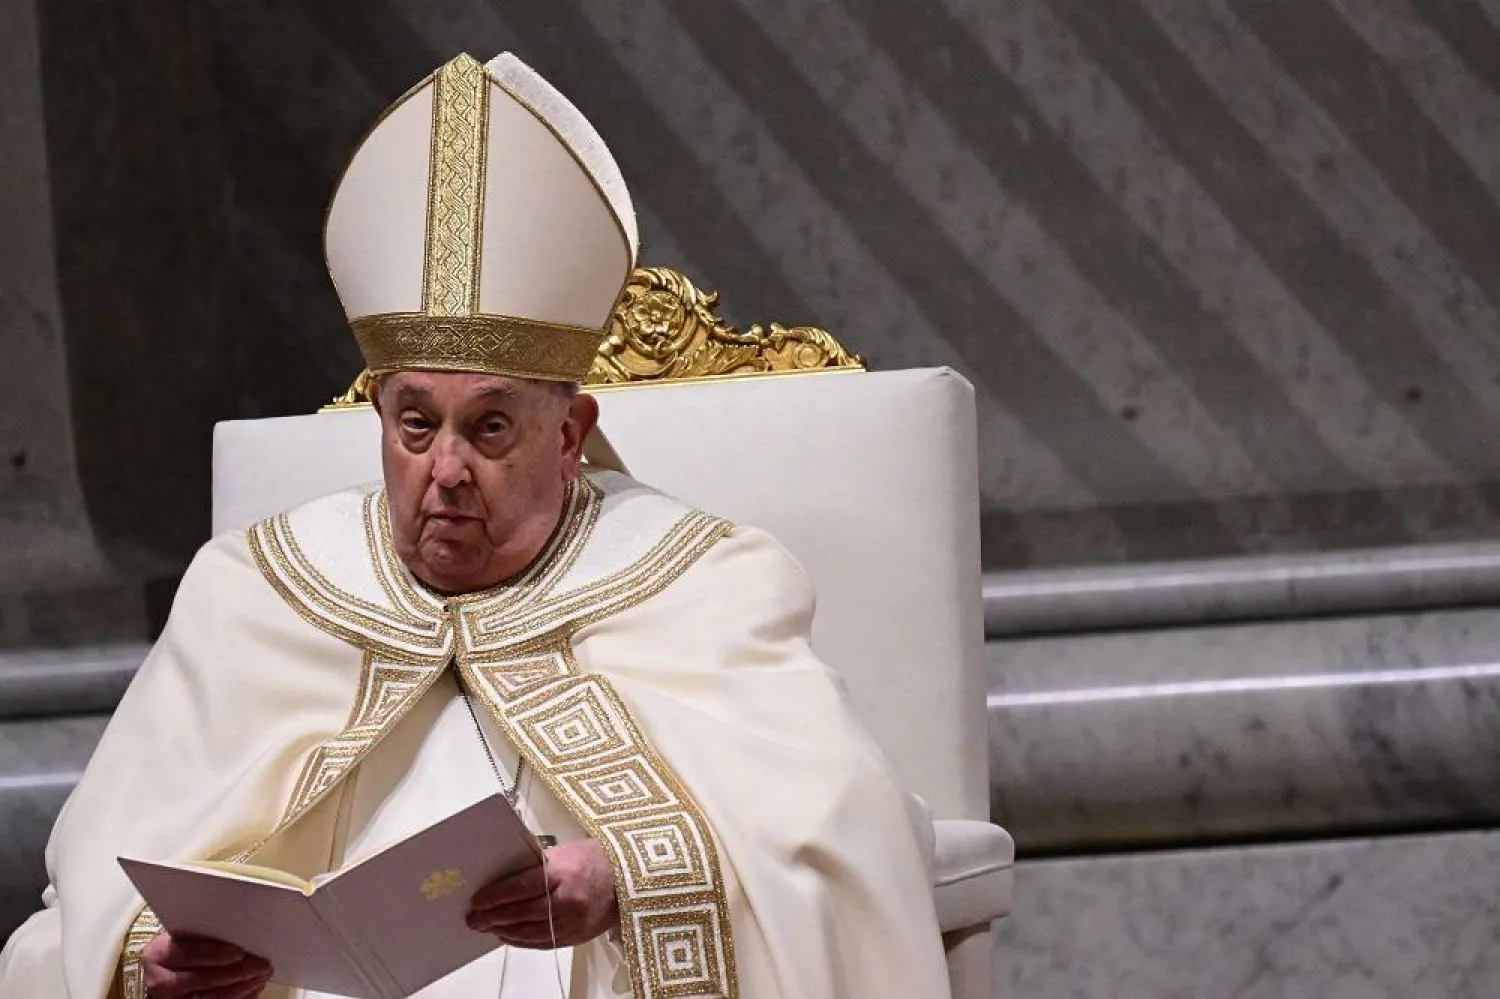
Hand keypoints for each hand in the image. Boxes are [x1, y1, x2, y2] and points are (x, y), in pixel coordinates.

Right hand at [141, 931, 271, 998]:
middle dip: (236, 972)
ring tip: (262, 975)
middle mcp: (161, 981)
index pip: (187, 954)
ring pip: (211, 997)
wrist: (163, 971)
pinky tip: (253, 988)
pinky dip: (239, 997)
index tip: (239, 952)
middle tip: (261, 964)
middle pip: (202, 979)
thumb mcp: (183, 937)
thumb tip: (240, 929)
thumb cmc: (179, 948)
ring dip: (242, 986)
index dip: (214, 954)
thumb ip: (203, 935)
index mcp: (159, 954)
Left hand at [466, 838, 617, 948]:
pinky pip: (544, 943)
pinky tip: (509, 937)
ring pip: (530, 932)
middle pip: (522, 912)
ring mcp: (574, 921)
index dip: (496, 896)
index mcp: (564, 871)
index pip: (521, 886)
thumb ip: (537, 865)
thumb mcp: (565, 852)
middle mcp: (569, 898)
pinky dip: (523, 941)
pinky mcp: (578, 936)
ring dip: (505, 931)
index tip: (478, 900)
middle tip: (474, 919)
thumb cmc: (596, 859)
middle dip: (494, 917)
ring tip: (488, 928)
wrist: (629, 878)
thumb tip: (505, 878)